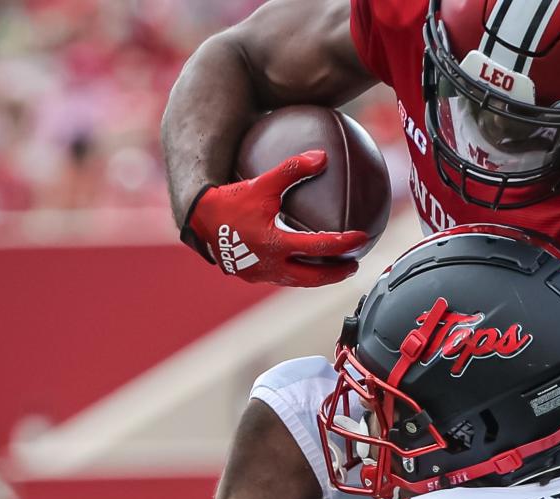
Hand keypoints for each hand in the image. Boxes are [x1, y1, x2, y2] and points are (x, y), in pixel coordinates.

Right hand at [181, 150, 368, 287]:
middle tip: (354, 265)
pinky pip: (282, 276)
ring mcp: (261, 274)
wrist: (197, 220)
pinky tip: (303, 262)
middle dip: (336, 273)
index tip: (362, 238)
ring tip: (334, 269)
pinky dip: (298, 272)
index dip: (344, 244)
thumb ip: (292, 169)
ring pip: (298, 280)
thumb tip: (323, 156)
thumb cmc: (230, 200)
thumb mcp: (262, 182)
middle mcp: (271, 265)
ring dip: (319, 276)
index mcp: (276, 244)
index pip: (320, 247)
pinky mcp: (252, 276)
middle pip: (314, 277)